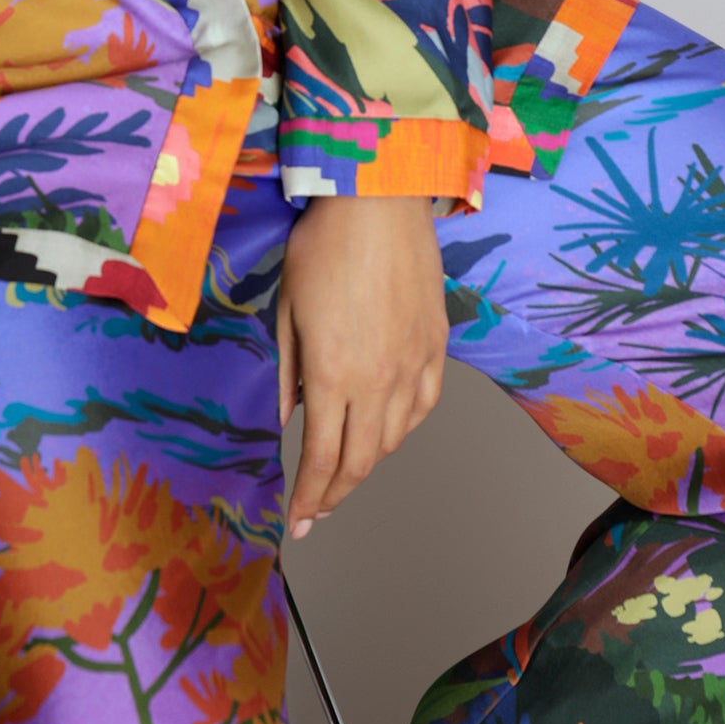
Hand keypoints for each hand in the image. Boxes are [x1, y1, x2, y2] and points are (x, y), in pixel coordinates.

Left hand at [276, 194, 447, 537]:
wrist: (380, 202)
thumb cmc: (324, 247)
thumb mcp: (288, 310)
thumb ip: (290, 372)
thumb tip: (291, 418)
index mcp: (334, 375)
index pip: (323, 458)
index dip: (310, 498)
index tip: (299, 521)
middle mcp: (378, 380)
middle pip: (361, 460)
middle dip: (336, 494)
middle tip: (318, 511)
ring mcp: (413, 365)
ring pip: (395, 438)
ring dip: (368, 465)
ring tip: (346, 476)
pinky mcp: (436, 345)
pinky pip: (424, 405)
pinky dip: (404, 429)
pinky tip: (389, 432)